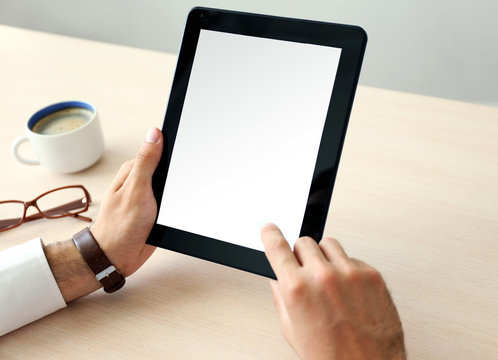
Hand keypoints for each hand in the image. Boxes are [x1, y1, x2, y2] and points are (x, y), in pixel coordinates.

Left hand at [91, 127, 162, 276]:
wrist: (118, 257)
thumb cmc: (120, 226)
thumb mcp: (136, 189)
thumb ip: (146, 161)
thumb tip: (154, 134)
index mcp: (134, 170)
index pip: (157, 150)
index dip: (173, 150)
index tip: (186, 153)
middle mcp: (141, 181)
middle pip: (168, 168)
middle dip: (177, 175)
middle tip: (175, 189)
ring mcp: (149, 196)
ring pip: (172, 186)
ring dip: (177, 192)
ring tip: (174, 203)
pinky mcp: (156, 210)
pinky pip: (172, 202)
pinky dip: (176, 205)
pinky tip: (176, 211)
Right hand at [261, 223, 405, 359]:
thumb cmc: (331, 356)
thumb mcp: (292, 330)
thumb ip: (281, 297)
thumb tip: (278, 278)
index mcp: (297, 289)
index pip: (277, 247)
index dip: (270, 234)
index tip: (269, 229)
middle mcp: (322, 276)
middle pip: (303, 241)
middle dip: (301, 255)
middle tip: (305, 272)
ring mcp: (349, 273)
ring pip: (328, 243)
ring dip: (324, 257)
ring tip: (328, 280)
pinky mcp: (371, 274)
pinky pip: (352, 258)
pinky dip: (346, 268)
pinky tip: (347, 290)